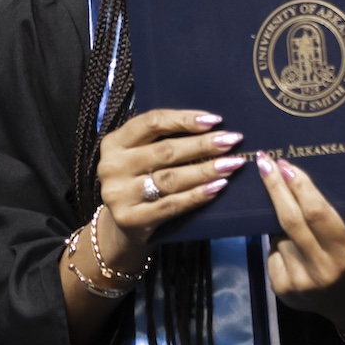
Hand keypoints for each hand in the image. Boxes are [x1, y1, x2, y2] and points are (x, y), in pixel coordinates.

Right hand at [95, 109, 246, 271]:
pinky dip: (197, 195)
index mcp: (114, 142)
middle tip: (232, 140)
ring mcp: (119, 194)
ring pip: (170, 179)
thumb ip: (162, 140)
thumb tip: (210, 125)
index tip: (214, 120)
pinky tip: (217, 187)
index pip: (151, 123)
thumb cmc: (140, 180)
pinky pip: (171, 205)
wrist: (122, 224)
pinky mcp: (131, 219)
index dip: (183, 119)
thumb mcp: (140, 155)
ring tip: (231, 163)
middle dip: (203, 145)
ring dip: (205, 170)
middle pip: (165, 151)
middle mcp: (112, 166)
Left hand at [256, 156, 344, 344]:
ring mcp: (298, 283)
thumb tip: (292, 179)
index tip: (284, 164)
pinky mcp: (282, 289)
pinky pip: (272, 253)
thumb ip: (325, 217)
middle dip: (275, 188)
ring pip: (278, 237)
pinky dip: (277, 244)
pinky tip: (290, 249)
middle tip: (263, 163)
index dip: (298, 186)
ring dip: (279, 224)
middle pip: (290, 221)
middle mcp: (321, 270)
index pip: (316, 213)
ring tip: (294, 226)